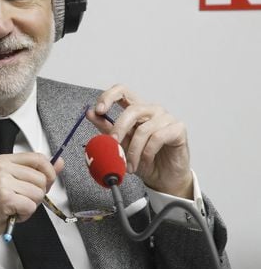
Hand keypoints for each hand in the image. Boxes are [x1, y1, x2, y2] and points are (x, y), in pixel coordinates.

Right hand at [0, 153, 62, 260]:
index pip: (38, 158)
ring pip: (38, 193)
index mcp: (4, 160)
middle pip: (41, 178)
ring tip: (15, 206)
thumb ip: (37, 172)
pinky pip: (31, 206)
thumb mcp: (14, 182)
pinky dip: (25, 214)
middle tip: (22, 199)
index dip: (49, 172)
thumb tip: (59, 162)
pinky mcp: (4, 198)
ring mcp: (2, 182)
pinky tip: (13, 213)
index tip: (45, 182)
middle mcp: (2, 168)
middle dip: (37, 194)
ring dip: (31, 205)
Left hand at [86, 84, 192, 198]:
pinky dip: (147, 153)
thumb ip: (106, 128)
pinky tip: (144, 162)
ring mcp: (166, 118)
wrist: (164, 178)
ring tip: (129, 165)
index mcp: (136, 109)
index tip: (98, 110)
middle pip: (132, 110)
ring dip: (133, 151)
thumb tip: (90, 113)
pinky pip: (157, 137)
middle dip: (119, 129)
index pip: (122, 91)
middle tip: (113, 144)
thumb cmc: (144, 159)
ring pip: (143, 129)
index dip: (108, 97)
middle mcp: (151, 110)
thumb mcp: (120, 145)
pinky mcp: (178, 129)